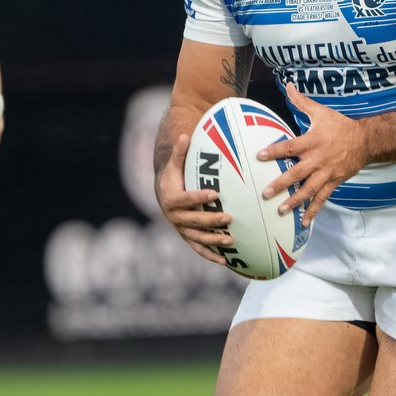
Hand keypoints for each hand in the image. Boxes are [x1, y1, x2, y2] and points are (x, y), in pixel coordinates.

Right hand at [157, 131, 234, 266]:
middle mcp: (174, 217)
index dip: (199, 197)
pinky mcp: (188, 238)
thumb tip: (185, 135)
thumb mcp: (174, 164)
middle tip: (229, 217)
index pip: (186, 198)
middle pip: (194, 220)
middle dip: (211, 220)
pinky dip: (211, 255)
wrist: (164, 194)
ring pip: (197, 237)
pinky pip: (199, 249)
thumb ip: (180, 152)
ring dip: (213, 240)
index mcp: (171, 199)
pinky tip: (225, 261)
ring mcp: (181, 230)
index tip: (215, 193)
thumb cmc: (174, 176)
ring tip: (231, 239)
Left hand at [258, 86, 368, 223]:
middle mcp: (318, 159)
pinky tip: (303, 222)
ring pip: (309, 190)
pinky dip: (313, 211)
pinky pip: (322, 198)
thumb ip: (302, 102)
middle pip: (297, 173)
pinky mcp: (334, 182)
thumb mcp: (321, 112)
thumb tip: (288, 86)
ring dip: (295, 201)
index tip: (260, 156)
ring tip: (281, 211)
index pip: (290, 147)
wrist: (366, 141)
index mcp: (312, 141)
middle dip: (281, 184)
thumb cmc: (340, 126)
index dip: (275, 151)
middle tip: (266, 193)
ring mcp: (326, 173)